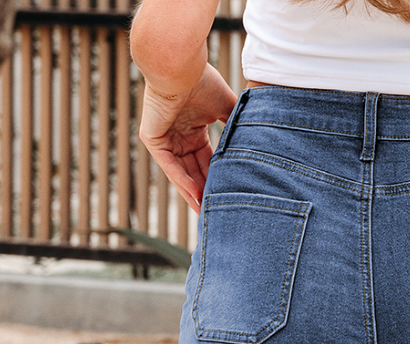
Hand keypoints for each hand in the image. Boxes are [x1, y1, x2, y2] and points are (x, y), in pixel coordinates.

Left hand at [139, 64, 237, 212]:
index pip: (205, 159)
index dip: (216, 176)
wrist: (180, 66)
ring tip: (206, 210)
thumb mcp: (225, 106)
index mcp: (192, 129)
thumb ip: (236, 122)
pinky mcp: (152, 138)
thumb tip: (257, 136)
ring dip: (192, 191)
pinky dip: (182, 179)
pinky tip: (195, 194)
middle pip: (193, 169)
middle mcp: (177, 136)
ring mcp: (164, 138)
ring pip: (180, 172)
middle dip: (205, 189)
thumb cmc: (201, 79)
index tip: (229, 193)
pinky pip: (169, 165)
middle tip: (218, 210)